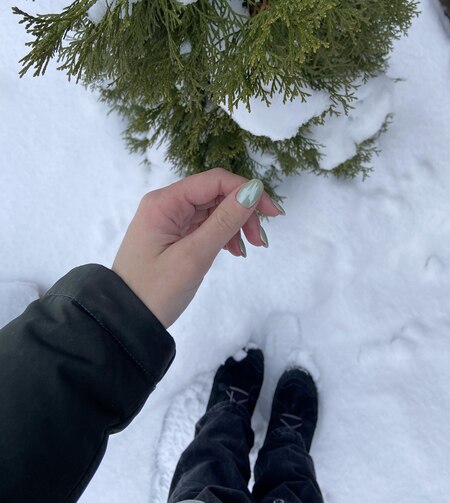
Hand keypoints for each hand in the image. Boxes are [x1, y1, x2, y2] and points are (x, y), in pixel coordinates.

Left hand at [112, 168, 283, 327]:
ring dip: (236, 224)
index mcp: (165, 202)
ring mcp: (169, 219)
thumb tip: (254, 189)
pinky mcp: (173, 235)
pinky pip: (205, 225)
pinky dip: (223, 234)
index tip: (272, 214)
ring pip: (213, 210)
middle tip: (261, 240)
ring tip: (249, 249)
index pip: (215, 181)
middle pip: (215, 193)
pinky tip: (234, 250)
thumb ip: (224, 221)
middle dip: (243, 211)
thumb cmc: (155, 290)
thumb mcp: (193, 256)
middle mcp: (166, 204)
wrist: (125, 321)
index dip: (247, 191)